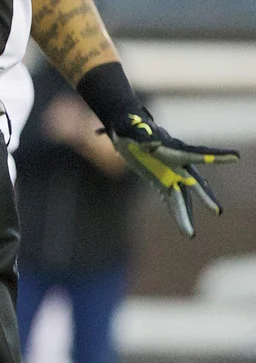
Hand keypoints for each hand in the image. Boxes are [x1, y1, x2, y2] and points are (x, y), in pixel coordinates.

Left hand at [103, 112, 237, 236]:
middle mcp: (177, 165)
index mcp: (174, 150)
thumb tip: (152, 143)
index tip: (235, 157)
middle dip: (204, 197)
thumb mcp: (130, 128)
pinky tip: (183, 227)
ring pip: (183, 197)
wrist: (126, 133)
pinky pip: (171, 200)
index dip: (216, 156)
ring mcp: (170, 175)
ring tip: (190, 234)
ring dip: (187, 214)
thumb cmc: (129, 128)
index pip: (198, 154)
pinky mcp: (161, 182)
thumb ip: (142, 135)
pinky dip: (177, 213)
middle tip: (217, 211)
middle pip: (195, 183)